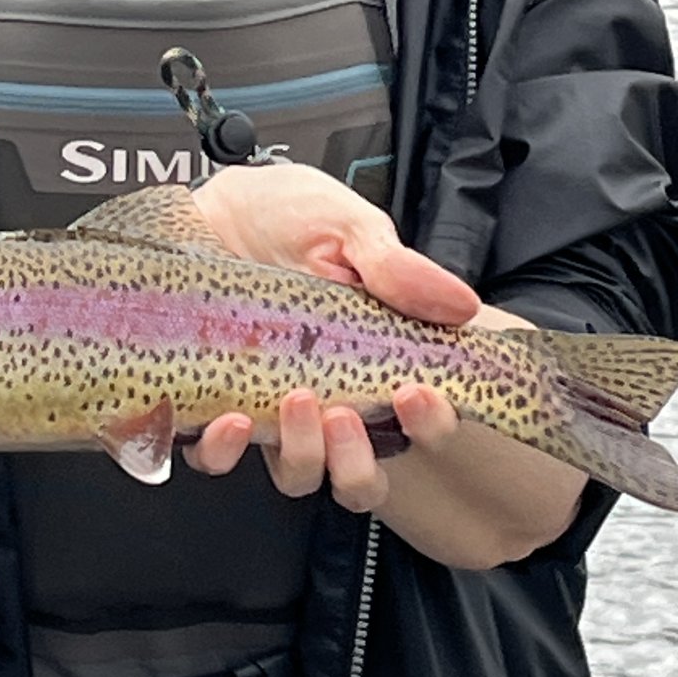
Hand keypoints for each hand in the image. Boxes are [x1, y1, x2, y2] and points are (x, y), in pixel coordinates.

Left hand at [184, 164, 482, 509]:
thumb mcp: (347, 228)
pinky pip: (217, 456)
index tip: (416, 395)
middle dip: (357, 463)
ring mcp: (271, 405)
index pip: (420, 419)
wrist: (215, 201)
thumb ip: (396, 268)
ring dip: (302, 456)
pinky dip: (224, 453)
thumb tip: (462, 306)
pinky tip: (230, 422)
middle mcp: (328, 394)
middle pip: (359, 475)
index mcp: (375, 359)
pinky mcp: (214, 401)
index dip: (430, 424)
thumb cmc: (289, 214)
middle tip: (344, 415)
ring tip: (294, 403)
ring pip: (297, 474)